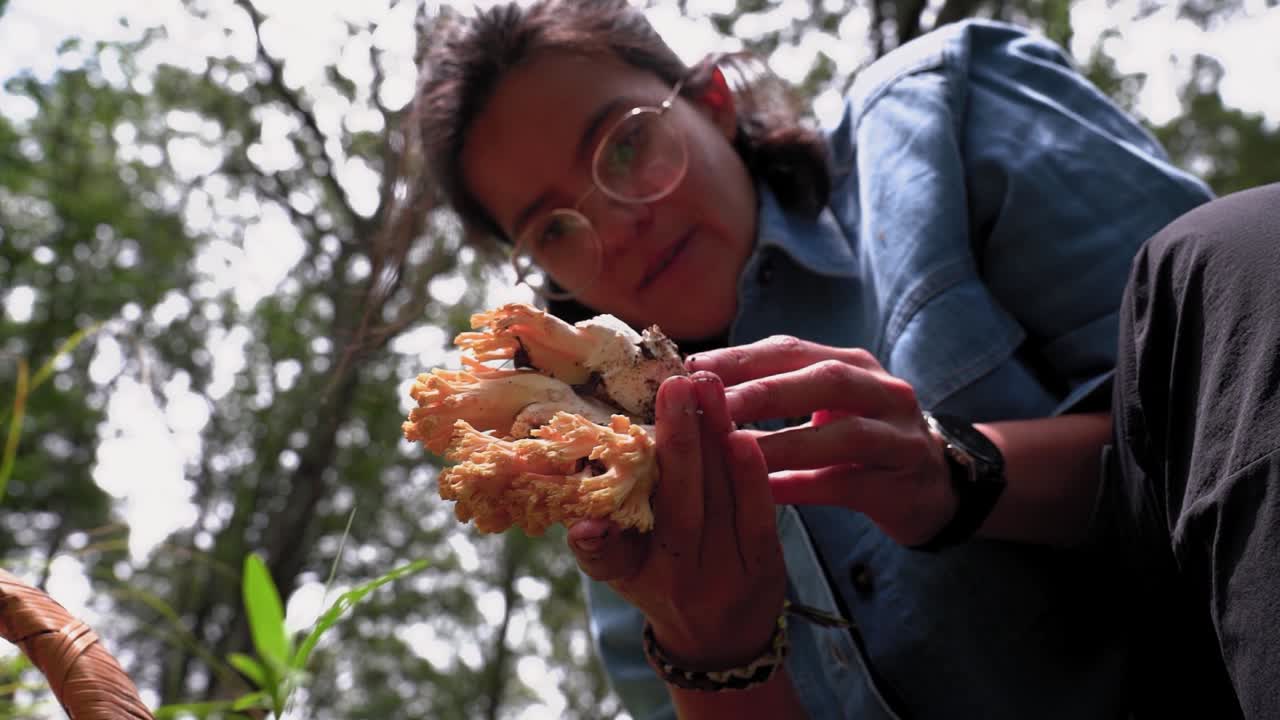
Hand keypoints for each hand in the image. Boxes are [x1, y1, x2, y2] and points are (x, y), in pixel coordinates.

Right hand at [567, 371, 785, 668]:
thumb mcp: (621, 572)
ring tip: (707, 387)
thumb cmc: (661, 581)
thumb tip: (582, 523)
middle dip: (677, 442)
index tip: (587, 504)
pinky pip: (757, 518)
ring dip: (714, 439)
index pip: (607, 556)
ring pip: (718, 502)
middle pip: (677, 508)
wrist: (721, 639)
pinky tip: (741, 435)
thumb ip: (599, 546)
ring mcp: (726, 576)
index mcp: (634, 575)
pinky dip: (750, 477)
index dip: (594, 539)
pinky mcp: (765, 569)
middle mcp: (679, 580)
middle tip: (673, 384)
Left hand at [687, 336, 955, 546]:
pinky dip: (804, 486)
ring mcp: (899, 436)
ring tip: (732, 454)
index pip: (790, 350)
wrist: (936, 485)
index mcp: (851, 363)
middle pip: (822, 380)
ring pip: (841, 435)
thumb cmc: (860, 440)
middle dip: (762, 392)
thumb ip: (776, 389)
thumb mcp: (825, 404)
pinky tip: (765, 493)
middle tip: (709, 407)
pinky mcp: (903, 482)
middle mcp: (881, 390)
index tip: (688, 370)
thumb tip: (695, 386)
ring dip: (783, 443)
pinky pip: (847, 484)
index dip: (739, 358)